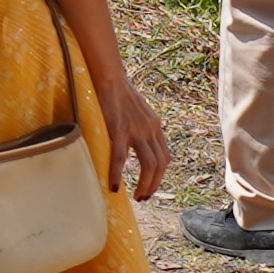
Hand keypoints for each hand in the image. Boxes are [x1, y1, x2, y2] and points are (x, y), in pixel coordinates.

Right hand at [101, 71, 170, 201]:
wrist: (108, 74)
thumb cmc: (117, 90)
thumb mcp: (135, 110)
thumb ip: (138, 125)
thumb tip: (130, 141)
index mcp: (155, 125)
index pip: (165, 156)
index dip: (159, 175)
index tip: (148, 186)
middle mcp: (151, 129)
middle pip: (161, 164)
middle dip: (154, 184)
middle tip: (143, 197)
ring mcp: (136, 130)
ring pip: (149, 165)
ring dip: (145, 185)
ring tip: (136, 197)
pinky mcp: (119, 129)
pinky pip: (121, 158)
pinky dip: (118, 174)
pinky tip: (113, 186)